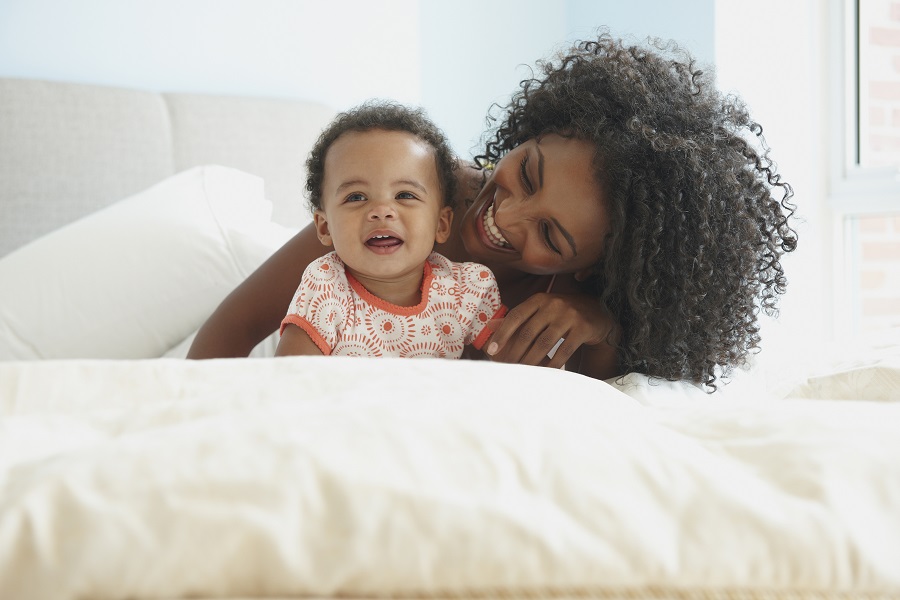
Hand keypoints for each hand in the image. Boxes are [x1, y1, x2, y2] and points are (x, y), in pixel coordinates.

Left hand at [483, 293, 618, 374]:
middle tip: (505, 367)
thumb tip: (489, 328)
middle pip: (528, 332)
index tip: (492, 351)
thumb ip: (519, 319)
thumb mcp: (541, 310)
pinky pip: (564, 350)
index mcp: (539, 299)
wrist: (596, 312)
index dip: (502, 334)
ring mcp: (569, 316)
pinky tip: (545, 372)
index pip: (515, 316)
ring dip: (531, 360)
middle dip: (514, 352)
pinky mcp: (583, 328)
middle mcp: (553, 304)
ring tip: (522, 372)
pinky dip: (553, 364)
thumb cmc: (561, 314)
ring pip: (545, 343)